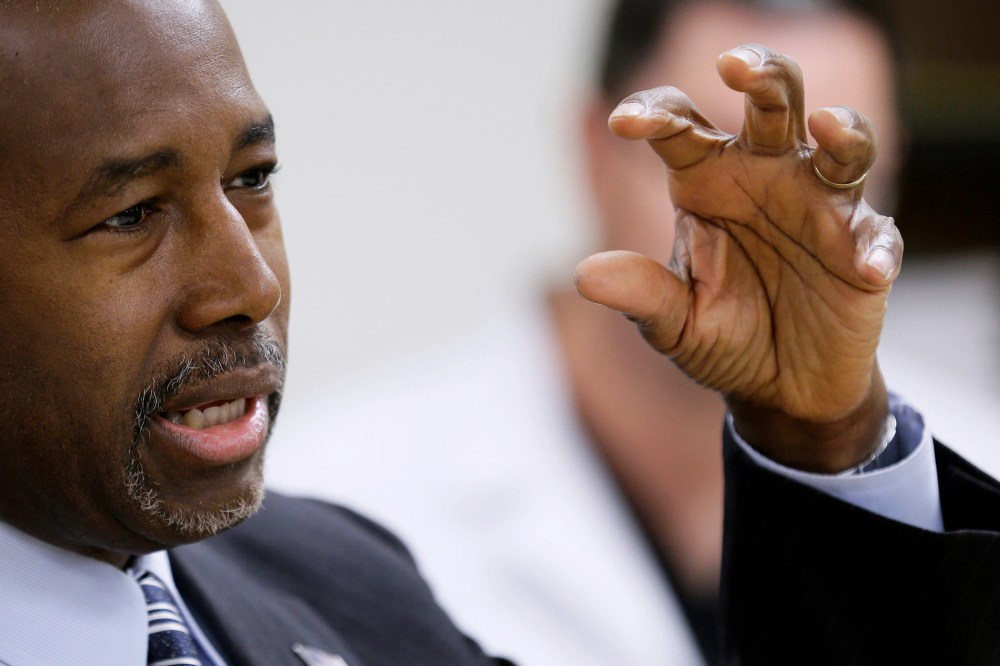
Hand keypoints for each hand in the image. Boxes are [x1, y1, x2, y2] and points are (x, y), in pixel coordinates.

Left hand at [574, 45, 901, 471]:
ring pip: (842, 143)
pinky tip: (867, 270)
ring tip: (826, 127)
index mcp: (707, 181)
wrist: (780, 388)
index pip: (681, 127)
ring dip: (840, 130)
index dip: (654, 113)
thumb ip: (641, 297)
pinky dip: (874, 247)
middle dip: (759, 74)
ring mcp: (819, 204)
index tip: (623, 123)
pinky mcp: (863, 244)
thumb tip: (584, 275)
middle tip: (733, 64)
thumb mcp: (675, 325)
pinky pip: (875, 234)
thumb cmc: (724, 340)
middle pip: (771, 102)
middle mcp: (764, 177)